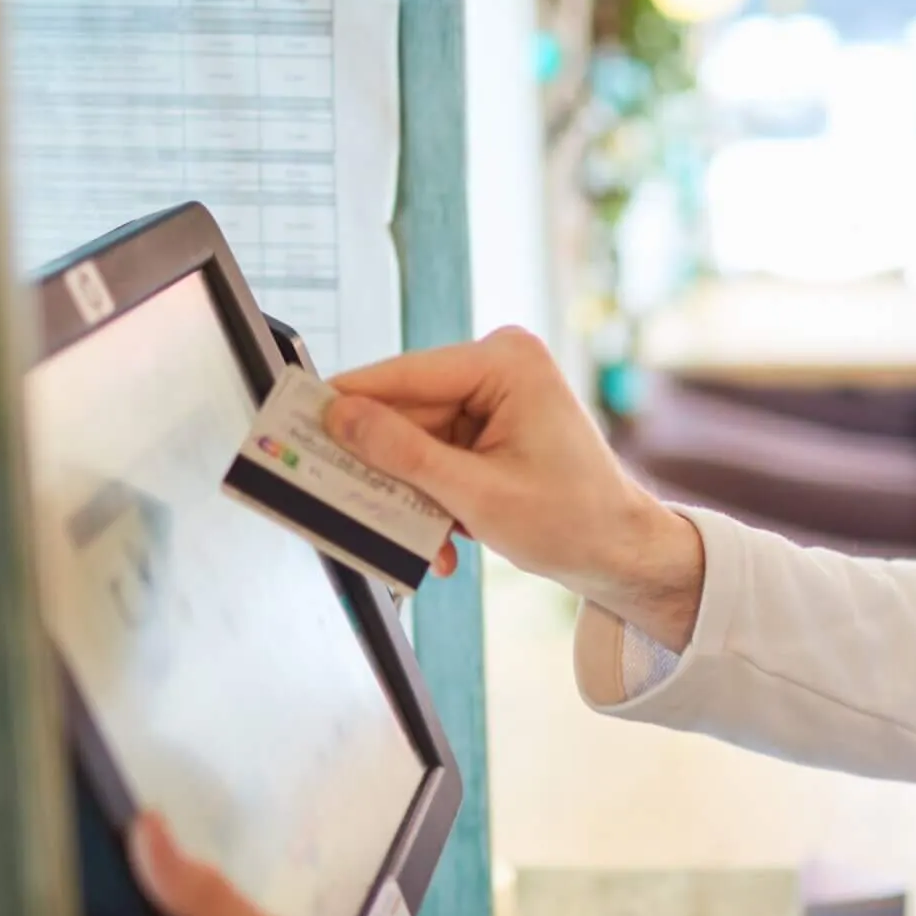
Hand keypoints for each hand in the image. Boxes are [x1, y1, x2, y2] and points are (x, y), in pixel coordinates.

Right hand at [325, 327, 705, 650]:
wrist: (621, 553)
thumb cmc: (575, 521)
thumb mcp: (477, 495)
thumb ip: (404, 455)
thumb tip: (342, 419)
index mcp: (507, 362)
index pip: (405, 376)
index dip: (347, 402)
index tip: (293, 418)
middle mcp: (499, 367)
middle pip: (404, 411)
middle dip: (381, 467)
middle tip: (335, 498)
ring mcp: (493, 396)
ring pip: (414, 441)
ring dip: (409, 495)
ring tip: (419, 540)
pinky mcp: (488, 426)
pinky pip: (434, 456)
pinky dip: (431, 498)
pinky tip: (445, 540)